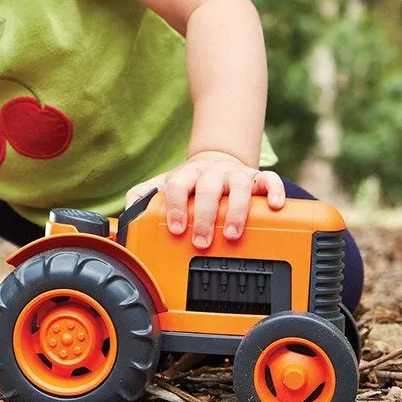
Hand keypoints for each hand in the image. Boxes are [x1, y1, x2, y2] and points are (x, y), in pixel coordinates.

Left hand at [125, 151, 285, 248]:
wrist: (216, 161)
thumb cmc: (190, 183)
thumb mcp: (164, 186)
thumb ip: (144, 198)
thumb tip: (126, 215)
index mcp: (186, 175)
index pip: (177, 184)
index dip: (176, 205)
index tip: (177, 228)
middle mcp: (211, 172)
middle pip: (207, 187)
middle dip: (204, 215)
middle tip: (201, 241)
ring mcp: (235, 174)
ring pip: (238, 185)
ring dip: (235, 209)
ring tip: (231, 233)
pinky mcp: (256, 177)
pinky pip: (269, 179)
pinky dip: (274, 191)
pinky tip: (275, 207)